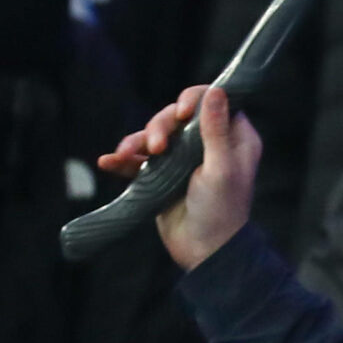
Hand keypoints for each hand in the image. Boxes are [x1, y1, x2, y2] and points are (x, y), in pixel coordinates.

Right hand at [98, 85, 260, 268]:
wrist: (203, 252)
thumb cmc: (221, 211)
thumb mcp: (221, 169)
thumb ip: (216, 131)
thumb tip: (216, 90)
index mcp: (233, 138)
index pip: (211, 102)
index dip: (192, 100)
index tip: (181, 113)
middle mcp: (208, 144)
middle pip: (177, 116)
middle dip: (160, 125)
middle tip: (155, 147)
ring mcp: (182, 159)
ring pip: (156, 134)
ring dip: (137, 140)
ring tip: (126, 154)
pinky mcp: (161, 175)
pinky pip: (140, 159)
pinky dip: (124, 159)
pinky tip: (109, 162)